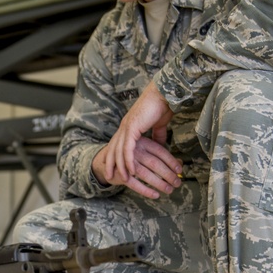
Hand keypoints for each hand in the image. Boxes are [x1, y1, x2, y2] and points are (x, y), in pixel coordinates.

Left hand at [96, 84, 181, 198]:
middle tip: (108, 177)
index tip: (114, 168)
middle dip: (110, 164)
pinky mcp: (132, 127)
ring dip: (119, 166)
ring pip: (118, 150)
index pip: (118, 144)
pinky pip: (127, 148)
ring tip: (120, 178)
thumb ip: (158, 135)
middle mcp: (124, 126)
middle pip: (113, 149)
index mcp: (128, 125)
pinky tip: (130, 170)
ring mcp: (127, 127)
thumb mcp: (159, 125)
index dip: (115, 157)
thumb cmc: (162, 107)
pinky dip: (128, 160)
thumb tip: (161, 145)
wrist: (164, 95)